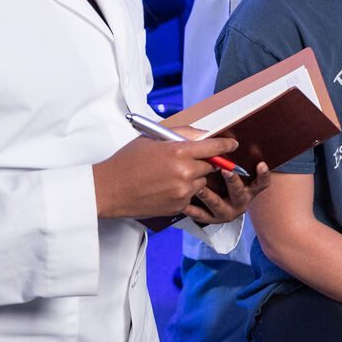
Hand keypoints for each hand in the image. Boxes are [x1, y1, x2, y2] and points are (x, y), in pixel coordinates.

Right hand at [91, 133, 240, 219]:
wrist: (109, 190)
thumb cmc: (128, 161)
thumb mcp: (153, 139)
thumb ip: (181, 134)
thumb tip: (204, 135)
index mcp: (178, 152)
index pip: (214, 148)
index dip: (226, 145)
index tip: (232, 144)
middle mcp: (184, 173)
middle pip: (210, 166)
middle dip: (204, 163)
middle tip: (188, 161)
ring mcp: (182, 192)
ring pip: (202, 183)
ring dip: (194, 178)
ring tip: (171, 176)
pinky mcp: (178, 207)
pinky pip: (191, 197)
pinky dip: (184, 191)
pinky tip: (165, 188)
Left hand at [186, 161, 269, 224]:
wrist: (213, 206)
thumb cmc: (222, 181)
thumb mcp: (231, 170)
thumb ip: (228, 157)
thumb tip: (221, 138)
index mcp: (249, 189)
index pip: (261, 183)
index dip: (263, 175)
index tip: (260, 164)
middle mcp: (240, 202)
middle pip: (239, 193)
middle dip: (233, 182)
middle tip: (226, 171)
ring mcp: (225, 212)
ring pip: (217, 204)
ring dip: (209, 195)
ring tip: (200, 187)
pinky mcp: (210, 219)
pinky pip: (200, 215)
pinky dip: (192, 209)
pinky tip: (186, 203)